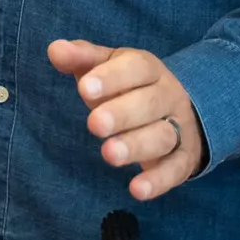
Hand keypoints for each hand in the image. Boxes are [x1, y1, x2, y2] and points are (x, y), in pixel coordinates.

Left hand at [49, 39, 207, 201]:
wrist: (182, 108)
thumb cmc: (130, 85)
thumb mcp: (107, 65)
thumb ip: (81, 58)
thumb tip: (54, 50)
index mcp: (149, 69)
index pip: (136, 68)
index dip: (112, 78)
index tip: (84, 88)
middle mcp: (169, 96)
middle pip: (149, 103)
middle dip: (122, 114)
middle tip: (94, 124)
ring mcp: (180, 127)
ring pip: (163, 136)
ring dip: (136, 146)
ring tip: (109, 154)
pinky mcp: (185, 158)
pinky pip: (175, 169)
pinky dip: (158, 181)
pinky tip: (136, 190)